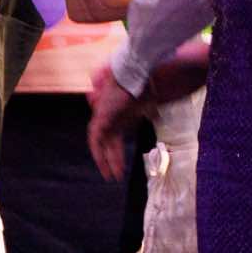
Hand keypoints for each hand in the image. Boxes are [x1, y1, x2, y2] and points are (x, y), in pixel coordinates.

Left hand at [86, 64, 147, 181]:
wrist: (137, 76)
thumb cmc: (144, 87)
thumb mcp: (147, 105)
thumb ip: (149, 112)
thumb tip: (155, 116)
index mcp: (119, 118)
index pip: (114, 141)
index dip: (116, 155)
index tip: (121, 169)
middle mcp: (109, 119)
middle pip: (107, 145)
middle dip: (111, 161)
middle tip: (115, 177)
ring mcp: (103, 118)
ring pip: (99, 144)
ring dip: (104, 160)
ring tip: (111, 175)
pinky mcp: (101, 117)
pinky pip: (96, 139)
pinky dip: (98, 152)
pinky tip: (104, 163)